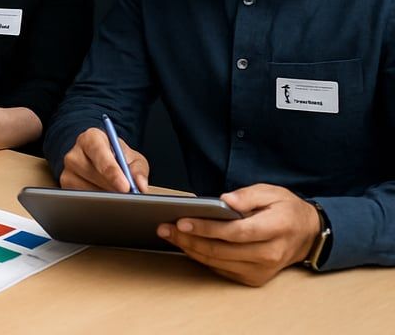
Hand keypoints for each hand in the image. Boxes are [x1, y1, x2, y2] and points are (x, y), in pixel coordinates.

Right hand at [59, 126, 150, 192]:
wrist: (98, 159)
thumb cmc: (116, 157)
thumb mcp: (132, 158)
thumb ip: (138, 169)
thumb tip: (140, 185)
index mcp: (91, 138)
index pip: (99, 153)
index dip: (112, 171)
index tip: (126, 187)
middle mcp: (75, 152)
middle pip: (91, 173)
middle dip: (112, 188)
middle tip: (128, 198)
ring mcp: (68, 170)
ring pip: (86, 188)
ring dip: (106, 196)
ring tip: (119, 198)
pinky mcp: (65, 184)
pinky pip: (82, 198)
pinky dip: (97, 202)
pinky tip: (108, 201)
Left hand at [157, 184, 321, 285]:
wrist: (307, 235)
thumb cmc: (285, 210)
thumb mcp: (271, 192)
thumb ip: (248, 195)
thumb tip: (226, 199)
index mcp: (275, 229)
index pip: (235, 232)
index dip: (207, 228)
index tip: (182, 220)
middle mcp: (269, 254)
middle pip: (222, 250)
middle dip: (189, 239)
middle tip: (164, 227)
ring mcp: (262, 270)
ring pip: (218, 262)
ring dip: (190, 249)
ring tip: (169, 235)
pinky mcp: (255, 278)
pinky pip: (222, 270)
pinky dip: (202, 258)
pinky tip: (187, 245)